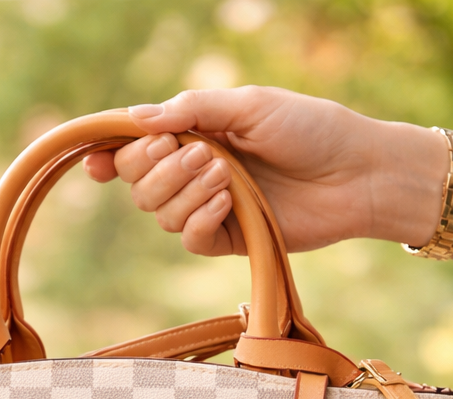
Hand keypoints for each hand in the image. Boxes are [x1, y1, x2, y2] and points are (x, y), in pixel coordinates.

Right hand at [83, 86, 445, 255]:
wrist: (355, 173)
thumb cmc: (310, 128)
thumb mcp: (249, 105)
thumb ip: (192, 110)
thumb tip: (137, 119)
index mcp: (194, 135)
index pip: (135, 150)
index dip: (110, 157)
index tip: (97, 162)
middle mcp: (193, 174)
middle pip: (138, 185)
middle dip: (157, 168)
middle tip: (199, 153)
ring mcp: (208, 208)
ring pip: (159, 213)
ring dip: (185, 191)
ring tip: (225, 175)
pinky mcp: (226, 239)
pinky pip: (188, 238)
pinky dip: (199, 218)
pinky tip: (228, 202)